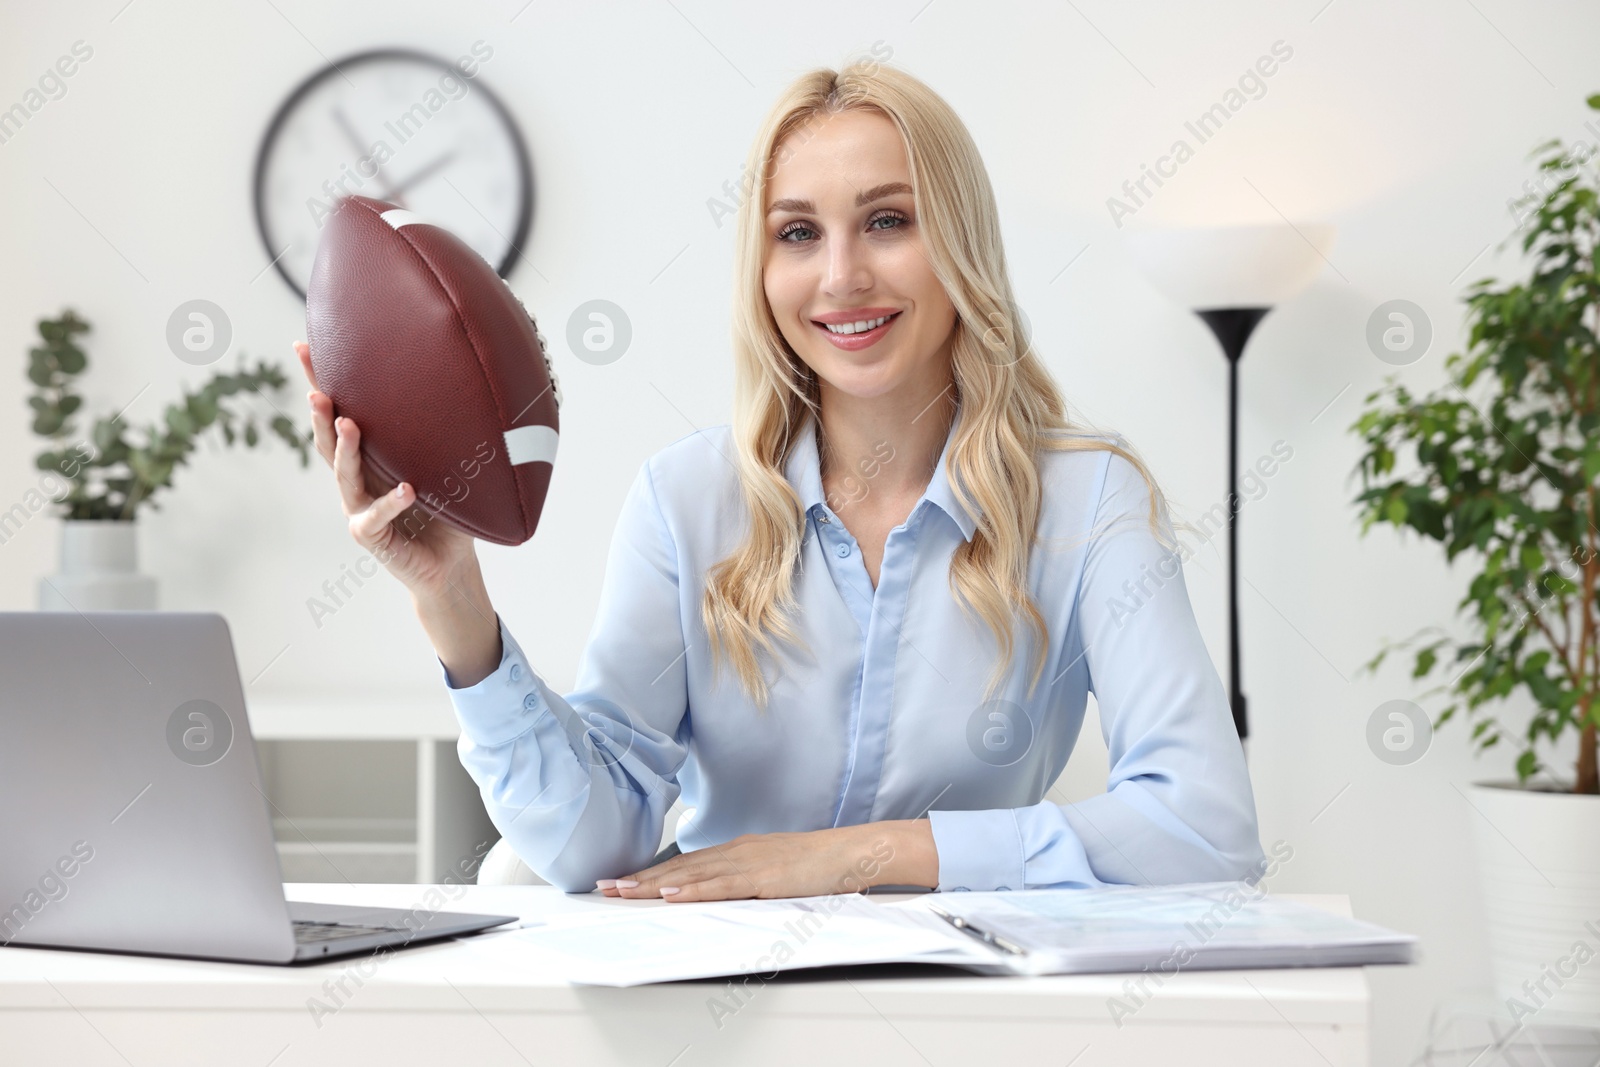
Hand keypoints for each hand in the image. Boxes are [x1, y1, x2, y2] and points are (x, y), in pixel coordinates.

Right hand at [295, 340, 477, 600]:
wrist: (449, 563)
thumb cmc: (444, 510)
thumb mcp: (440, 464)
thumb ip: (436, 433)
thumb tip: (459, 377)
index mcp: (368, 458)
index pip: (339, 414)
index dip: (321, 382)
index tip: (305, 347)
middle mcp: (356, 481)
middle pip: (329, 441)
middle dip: (320, 413)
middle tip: (317, 388)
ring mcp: (359, 509)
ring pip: (344, 476)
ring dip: (346, 448)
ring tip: (348, 422)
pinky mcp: (372, 537)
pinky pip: (376, 517)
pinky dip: (391, 503)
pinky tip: (406, 490)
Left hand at [596, 826, 898, 901]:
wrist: (849, 852)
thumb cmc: (817, 864)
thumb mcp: (774, 869)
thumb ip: (746, 878)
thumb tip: (723, 891)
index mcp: (737, 849)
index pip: (684, 862)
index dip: (650, 872)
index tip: (621, 880)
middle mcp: (735, 851)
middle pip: (678, 866)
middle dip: (639, 878)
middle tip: (605, 887)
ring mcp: (747, 862)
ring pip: (691, 874)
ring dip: (653, 884)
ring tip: (623, 892)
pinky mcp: (762, 877)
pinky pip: (721, 885)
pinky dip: (692, 890)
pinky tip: (670, 894)